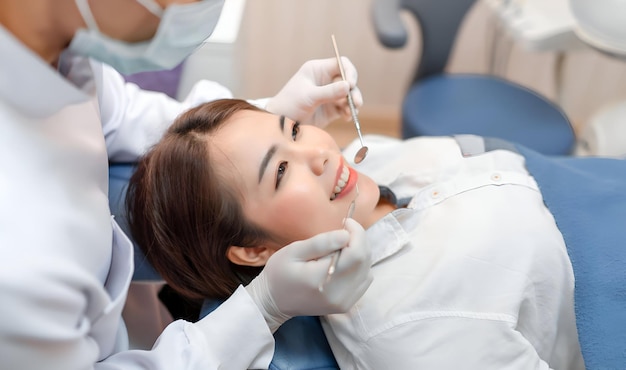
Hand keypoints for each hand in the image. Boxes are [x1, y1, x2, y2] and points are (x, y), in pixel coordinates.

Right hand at [246, 219, 371, 331]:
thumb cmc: (279, 273)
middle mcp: (338, 294)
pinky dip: (359, 267)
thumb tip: (346, 235)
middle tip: (344, 231)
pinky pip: (364, 281)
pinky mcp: (346, 305)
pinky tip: (344, 262)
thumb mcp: (294, 251)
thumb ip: (321, 243)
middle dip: (359, 240)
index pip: (356, 254)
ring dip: (360, 253)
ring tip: (341, 246)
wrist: (274, 302)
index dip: (357, 233)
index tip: (345, 222)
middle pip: (364, 261)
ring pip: (367, 270)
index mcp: (322, 279)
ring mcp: (344, 302)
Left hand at [265, 57, 363, 127]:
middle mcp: (326, 81)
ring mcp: (329, 95)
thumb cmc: (289, 105)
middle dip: (354, 91)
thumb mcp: (309, 97)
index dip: (349, 72)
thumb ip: (329, 92)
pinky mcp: (331, 109)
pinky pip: (345, 108)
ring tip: (351, 112)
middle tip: (356, 102)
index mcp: (318, 70)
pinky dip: (349, 112)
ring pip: (349, 95)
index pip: (341, 64)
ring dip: (353, 103)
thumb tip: (348, 86)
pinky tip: (347, 117)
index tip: (350, 84)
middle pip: (348, 80)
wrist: (281, 124)